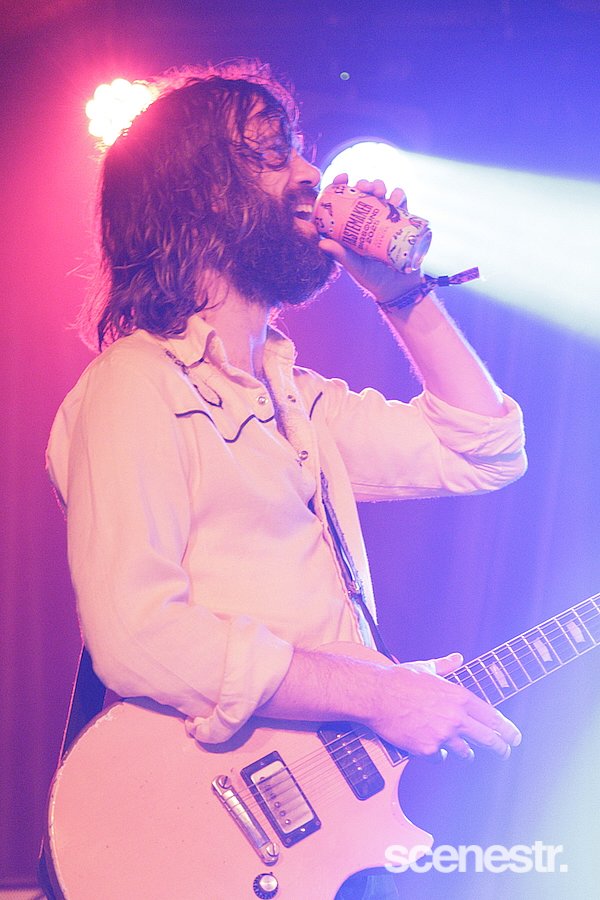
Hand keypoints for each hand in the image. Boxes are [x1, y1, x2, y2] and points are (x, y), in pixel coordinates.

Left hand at [318, 173, 421, 302]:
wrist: (398, 289)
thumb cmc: (372, 279)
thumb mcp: (354, 266)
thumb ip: (340, 255)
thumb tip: (321, 243)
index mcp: (352, 227)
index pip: (345, 201)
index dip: (342, 186)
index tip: (342, 177)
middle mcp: (368, 221)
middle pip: (364, 195)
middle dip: (364, 184)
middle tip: (364, 186)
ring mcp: (386, 221)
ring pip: (383, 195)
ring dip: (381, 186)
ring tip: (380, 191)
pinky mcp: (402, 223)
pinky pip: (402, 204)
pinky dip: (400, 196)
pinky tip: (397, 197)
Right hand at [368, 652, 521, 760]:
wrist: (376, 695)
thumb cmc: (399, 679)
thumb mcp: (426, 668)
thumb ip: (446, 665)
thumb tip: (457, 657)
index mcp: (458, 697)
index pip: (491, 717)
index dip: (506, 729)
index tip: (514, 736)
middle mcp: (455, 718)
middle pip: (488, 739)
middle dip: (501, 748)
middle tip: (506, 752)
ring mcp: (442, 736)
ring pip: (466, 752)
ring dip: (468, 753)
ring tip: (468, 754)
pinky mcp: (426, 749)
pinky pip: (439, 757)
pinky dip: (439, 755)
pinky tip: (435, 750)